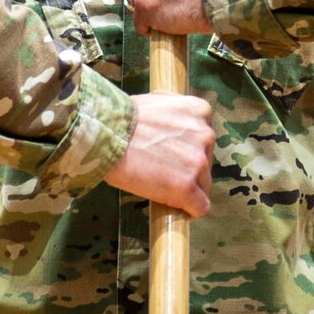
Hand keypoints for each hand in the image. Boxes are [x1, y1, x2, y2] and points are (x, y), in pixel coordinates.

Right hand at [104, 91, 215, 215]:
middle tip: (161, 170)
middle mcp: (206, 135)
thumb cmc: (123, 118)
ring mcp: (198, 162)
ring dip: (186, 188)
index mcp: (201, 111)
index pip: (205, 139)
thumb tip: (176, 128)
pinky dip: (188, 210)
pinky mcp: (187, 187)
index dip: (187, 151)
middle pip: (206, 162)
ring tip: (160, 186)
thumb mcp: (159, 102)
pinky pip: (200, 207)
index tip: (171, 157)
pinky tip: (173, 206)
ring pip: (204, 185)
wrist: (107, 135)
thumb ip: (176, 116)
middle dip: (188, 169)